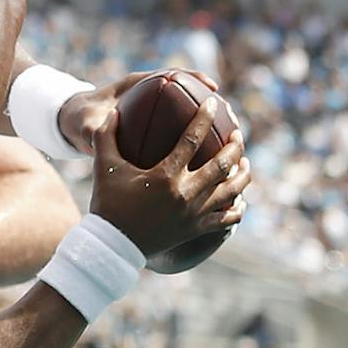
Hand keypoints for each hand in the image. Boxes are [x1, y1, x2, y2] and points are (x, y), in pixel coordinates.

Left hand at [58, 70, 218, 155]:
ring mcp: (154, 113)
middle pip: (188, 95)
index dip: (193, 79)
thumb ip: (92, 128)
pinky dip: (195, 145)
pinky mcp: (154, 129)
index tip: (212, 89)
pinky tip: (208, 163)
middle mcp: (149, 97)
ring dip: (210, 125)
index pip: (171, 75)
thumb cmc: (78, 118)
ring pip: (188, 116)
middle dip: (211, 104)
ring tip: (230, 139)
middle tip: (232, 117)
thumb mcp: (84, 123)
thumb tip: (96, 134)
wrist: (70, 124)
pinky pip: (178, 135)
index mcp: (135, 86)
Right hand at [88, 100, 248, 262]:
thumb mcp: (104, 167)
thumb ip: (106, 137)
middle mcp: (185, 193)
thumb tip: (115, 111)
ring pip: (232, 191)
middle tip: (237, 134)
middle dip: (235, 145)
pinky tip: (240, 199)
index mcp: (165, 175)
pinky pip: (227, 219)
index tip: (214, 103)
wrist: (112, 245)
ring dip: (243, 173)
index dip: (205, 117)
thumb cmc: (107, 204)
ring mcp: (194, 213)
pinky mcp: (196, 229)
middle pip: (223, 164)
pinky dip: (238, 208)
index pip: (192, 139)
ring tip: (244, 161)